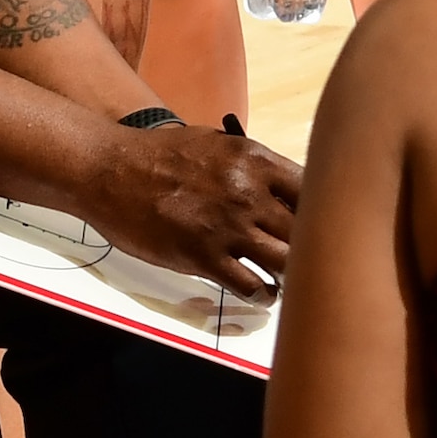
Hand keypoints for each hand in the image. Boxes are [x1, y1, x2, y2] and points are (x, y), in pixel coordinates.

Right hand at [87, 120, 305, 298]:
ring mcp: (227, 228)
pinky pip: (250, 285)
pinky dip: (262, 293)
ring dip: (294, 276)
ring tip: (296, 283)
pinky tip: (263, 293)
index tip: (326, 224)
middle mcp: (249, 193)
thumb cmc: (161, 155)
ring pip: (286, 262)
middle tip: (318, 261)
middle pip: (307, 230)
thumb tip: (282, 192)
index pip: (314, 189)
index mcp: (255, 160)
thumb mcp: (216, 144)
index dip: (326, 211)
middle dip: (316, 247)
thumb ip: (253, 167)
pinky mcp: (203, 257)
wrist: (109, 170)